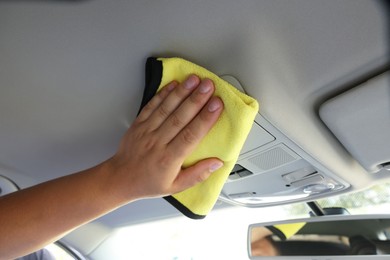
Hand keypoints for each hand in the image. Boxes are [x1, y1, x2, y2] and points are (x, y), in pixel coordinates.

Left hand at [109, 75, 223, 199]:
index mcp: (169, 159)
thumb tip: (218, 162)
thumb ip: (198, 175)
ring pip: (166, 108)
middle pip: (180, 117)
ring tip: (194, 80)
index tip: (216, 105)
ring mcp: (146, 131)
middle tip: (209, 85)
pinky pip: (151, 106)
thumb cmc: (149, 182)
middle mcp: (158, 142)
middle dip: (196, 99)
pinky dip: (162, 93)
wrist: (120, 178)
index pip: (191, 135)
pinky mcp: (138, 123)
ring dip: (181, 92)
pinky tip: (174, 84)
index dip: (205, 119)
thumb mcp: (176, 187)